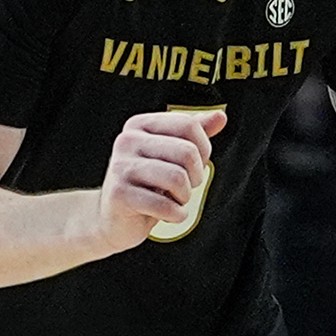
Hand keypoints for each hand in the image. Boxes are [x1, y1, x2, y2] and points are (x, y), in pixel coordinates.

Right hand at [98, 107, 222, 243]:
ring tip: (173, 200)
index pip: (189, 125)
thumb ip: (194, 135)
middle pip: (187, 152)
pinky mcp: (118, 194)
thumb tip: (220, 117)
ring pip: (177, 178)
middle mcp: (127, 140)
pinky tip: (168, 215)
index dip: (202, 150)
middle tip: (183, 188)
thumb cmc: (147, 184)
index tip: (192, 166)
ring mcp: (120, 166)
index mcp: (140, 125)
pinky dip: (175, 215)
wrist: (114, 219)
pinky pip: (164, 205)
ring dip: (184, 197)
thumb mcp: (172, 155)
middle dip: (195, 177)